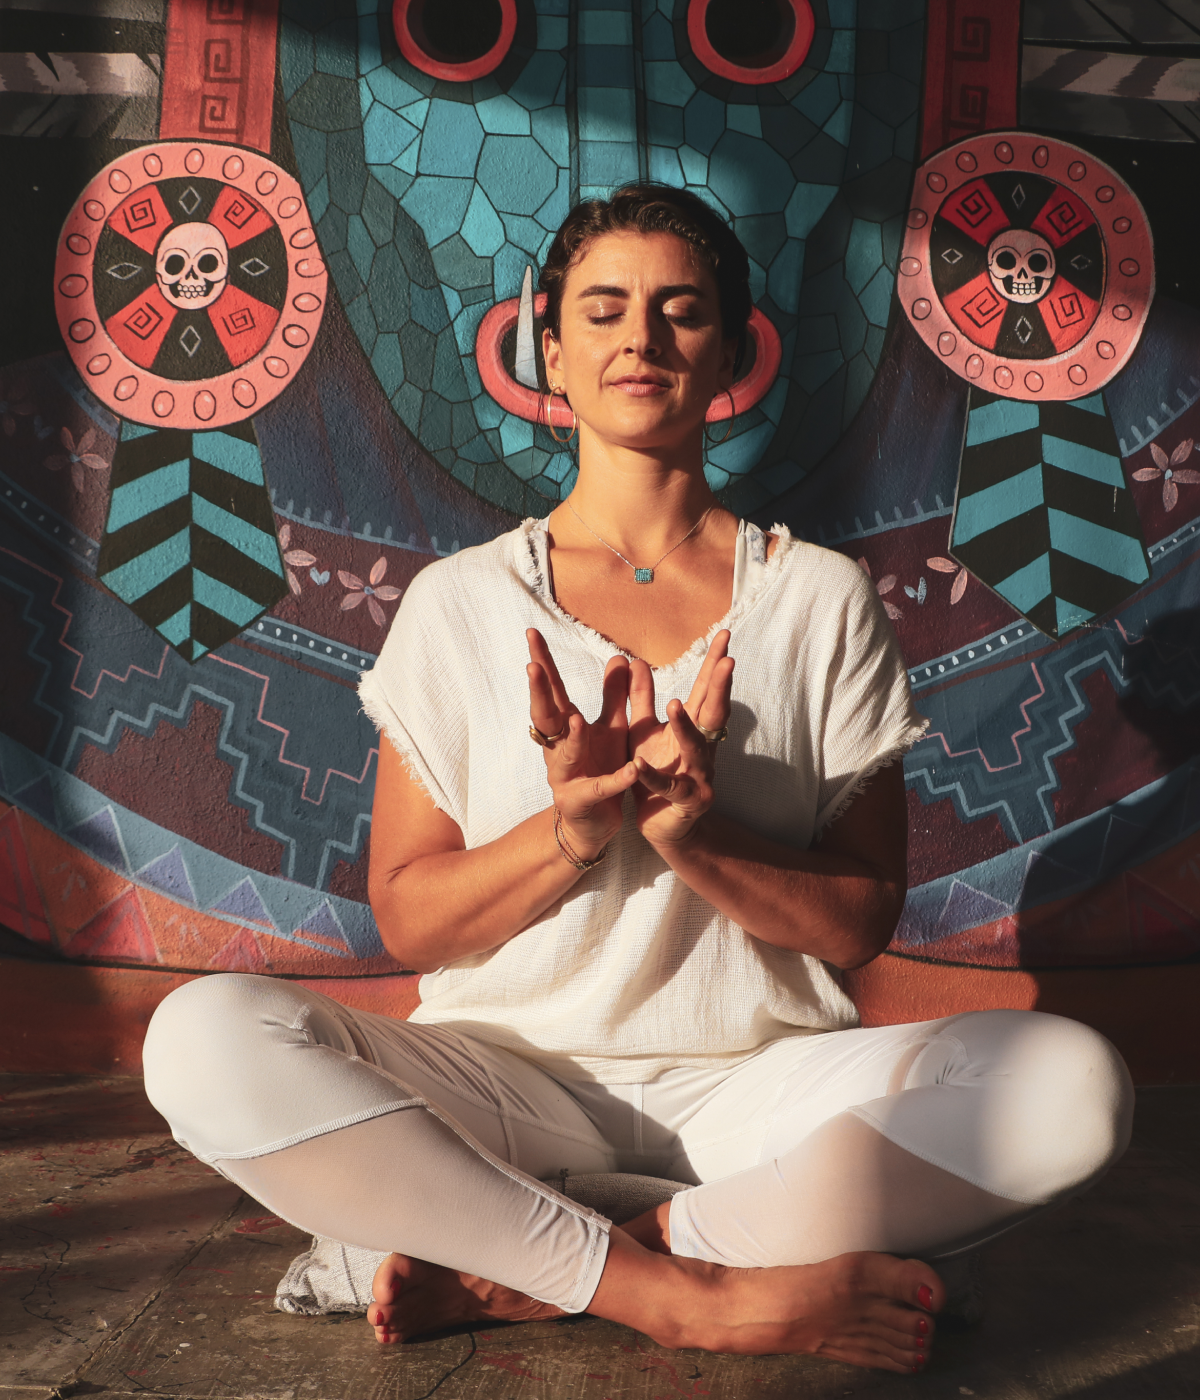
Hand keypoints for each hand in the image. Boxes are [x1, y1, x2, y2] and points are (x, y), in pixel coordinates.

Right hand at [527, 629, 638, 858]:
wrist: (592, 823)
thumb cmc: (598, 768)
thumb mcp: (610, 729)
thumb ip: (614, 696)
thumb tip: (620, 656)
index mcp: (566, 727)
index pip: (553, 689)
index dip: (543, 662)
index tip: (532, 633)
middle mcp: (559, 748)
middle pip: (546, 716)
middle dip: (539, 692)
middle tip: (532, 667)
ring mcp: (567, 775)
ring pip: (567, 753)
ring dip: (573, 737)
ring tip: (578, 719)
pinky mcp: (584, 801)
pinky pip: (601, 789)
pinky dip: (616, 780)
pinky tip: (630, 771)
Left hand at [628, 631, 733, 849]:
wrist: (663, 825)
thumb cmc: (655, 773)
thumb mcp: (642, 732)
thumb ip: (639, 699)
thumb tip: (635, 661)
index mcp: (692, 729)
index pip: (706, 690)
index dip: (714, 664)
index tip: (724, 635)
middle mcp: (702, 749)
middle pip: (713, 713)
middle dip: (720, 686)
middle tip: (728, 660)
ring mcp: (698, 776)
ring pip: (694, 749)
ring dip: (684, 727)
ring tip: (673, 704)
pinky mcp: (685, 802)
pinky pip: (667, 788)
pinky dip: (653, 777)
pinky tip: (639, 764)